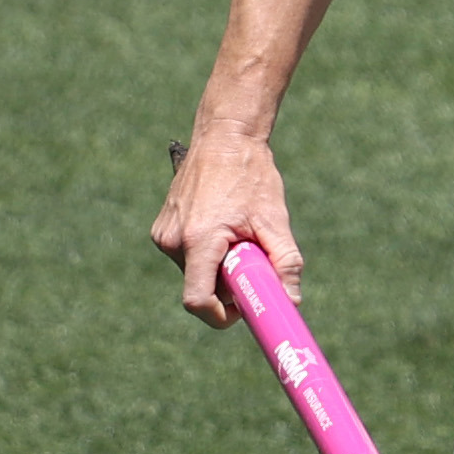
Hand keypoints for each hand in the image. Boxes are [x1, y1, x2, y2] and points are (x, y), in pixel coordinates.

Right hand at [154, 129, 299, 327]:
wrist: (224, 137)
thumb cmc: (251, 177)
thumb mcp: (275, 221)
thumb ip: (285, 263)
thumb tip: (291, 301)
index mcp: (198, 240)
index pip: (198, 301)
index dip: (222, 316)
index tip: (244, 311)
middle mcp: (172, 240)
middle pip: (201, 288)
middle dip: (229, 285)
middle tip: (253, 261)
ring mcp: (163, 234)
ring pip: (195, 273)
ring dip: (219, 267)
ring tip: (238, 233)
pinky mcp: (162, 228)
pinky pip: (187, 256)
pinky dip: (208, 253)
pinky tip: (223, 225)